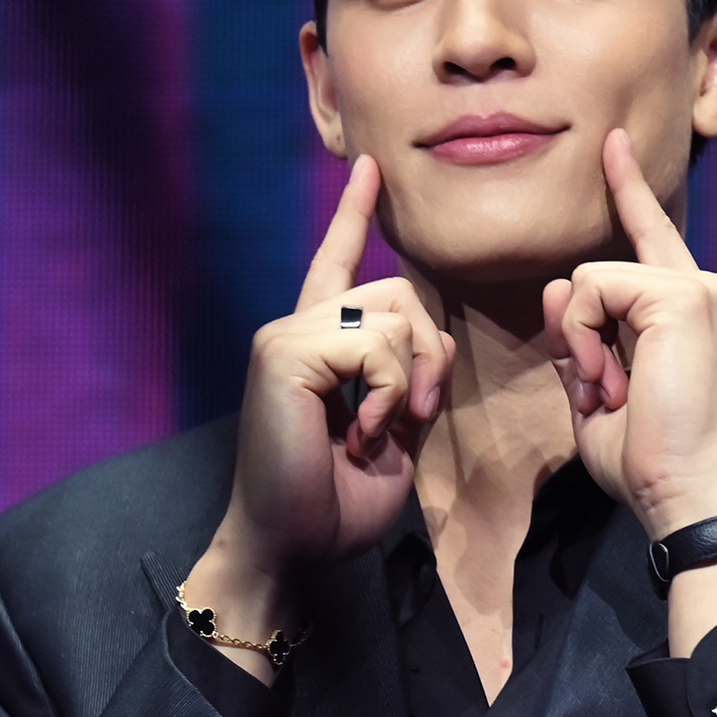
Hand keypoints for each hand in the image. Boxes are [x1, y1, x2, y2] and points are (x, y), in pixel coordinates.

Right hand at [185, 157, 454, 663]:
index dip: (355, 215)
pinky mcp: (285, 352)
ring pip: (396, 314)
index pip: (339, 263)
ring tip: (381, 432)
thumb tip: (426, 345)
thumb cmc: (337, 503)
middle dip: (431, 355)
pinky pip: (377, 343)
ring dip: (411, 380)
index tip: (368, 169)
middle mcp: (296, 328)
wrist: (294, 547)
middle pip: (402, 291)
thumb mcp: (393, 431)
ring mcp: (286, 336)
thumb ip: (407, 377)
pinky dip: (389, 394)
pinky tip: (365, 434)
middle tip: (415, 416)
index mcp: (318, 345)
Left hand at [543, 130, 716, 534]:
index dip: (629, 192)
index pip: (654, 240)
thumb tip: (556, 288)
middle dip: (580, 334)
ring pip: (590, 279)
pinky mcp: (682, 296)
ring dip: (580, 343)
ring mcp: (701, 289)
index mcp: (699, 311)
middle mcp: (710, 290)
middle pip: (602, 272)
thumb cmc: (649, 461)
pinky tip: (610, 378)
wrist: (686, 494)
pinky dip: (582, 337)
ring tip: (613, 392)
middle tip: (606, 393)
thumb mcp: (599, 393)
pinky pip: (590, 288)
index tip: (612, 144)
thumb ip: (578, 338)